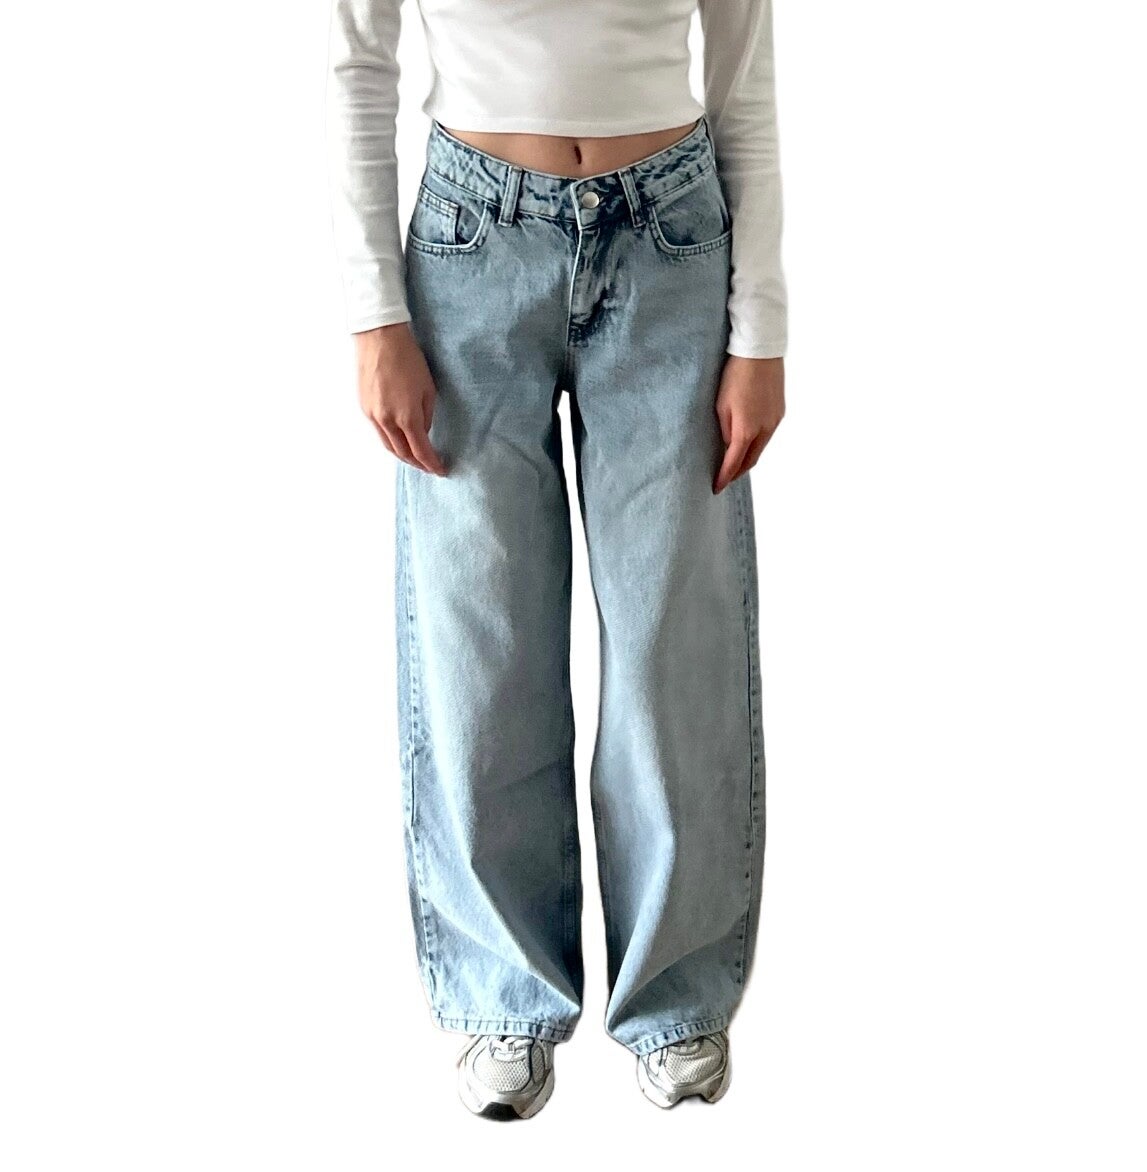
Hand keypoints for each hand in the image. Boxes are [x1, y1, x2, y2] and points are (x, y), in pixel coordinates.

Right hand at [355, 322, 446, 475]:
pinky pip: (379, 433)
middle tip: (429, 467)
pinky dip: (391, 442)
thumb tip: (422, 432)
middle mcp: (387, 421)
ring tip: (415, 459)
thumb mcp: (428, 389)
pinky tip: (399, 441)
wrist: (380, 339)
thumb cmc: (409, 360)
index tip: (440, 470)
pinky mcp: (364, 408)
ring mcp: (373, 416)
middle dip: (417, 463)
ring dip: (403, 456)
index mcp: (407, 417)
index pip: (421, 451)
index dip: (431, 464)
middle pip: (403, 453)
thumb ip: (426, 416)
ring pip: (389, 446)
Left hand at [713, 355, 784, 493]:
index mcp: (747, 430)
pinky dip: (757, 444)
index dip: (725, 477)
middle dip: (737, 473)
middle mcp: (764, 430)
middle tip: (725, 479)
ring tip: (735, 463)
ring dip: (748, 459)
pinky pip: (767, 436)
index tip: (717, 487)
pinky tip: (748, 442)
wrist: (759, 353)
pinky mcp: (780, 413)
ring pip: (761, 449)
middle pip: (751, 461)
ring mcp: (775, 422)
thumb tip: (730, 447)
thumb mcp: (721, 405)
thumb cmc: (735, 376)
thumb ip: (726, 431)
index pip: (734, 463)